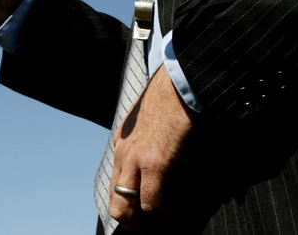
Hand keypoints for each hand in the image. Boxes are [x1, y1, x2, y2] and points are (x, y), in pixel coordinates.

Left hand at [109, 65, 194, 230]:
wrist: (182, 78)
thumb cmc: (173, 95)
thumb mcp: (152, 120)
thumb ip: (151, 140)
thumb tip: (166, 157)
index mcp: (122, 142)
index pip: (116, 185)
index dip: (130, 207)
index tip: (145, 219)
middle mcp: (123, 152)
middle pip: (115, 203)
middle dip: (132, 226)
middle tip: (150, 233)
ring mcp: (135, 158)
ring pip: (126, 209)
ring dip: (145, 227)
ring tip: (162, 230)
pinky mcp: (154, 161)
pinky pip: (152, 202)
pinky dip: (165, 216)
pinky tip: (176, 216)